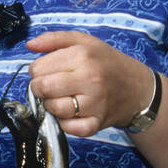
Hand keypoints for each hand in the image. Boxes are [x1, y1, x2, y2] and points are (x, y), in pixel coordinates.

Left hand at [26, 30, 154, 136]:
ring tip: (62, 98)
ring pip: (53, 108)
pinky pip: (68, 128)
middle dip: (40, 88)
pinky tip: (71, 112)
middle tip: (50, 86)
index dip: (37, 71)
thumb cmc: (106, 63)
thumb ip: (55, 39)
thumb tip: (30, 45)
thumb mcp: (84, 42)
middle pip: (43, 88)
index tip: (47, 71)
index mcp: (82, 56)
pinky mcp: (96, 124)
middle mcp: (89, 79)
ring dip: (51, 105)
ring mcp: (94, 104)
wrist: (137, 88)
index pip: (38, 68)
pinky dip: (64, 123)